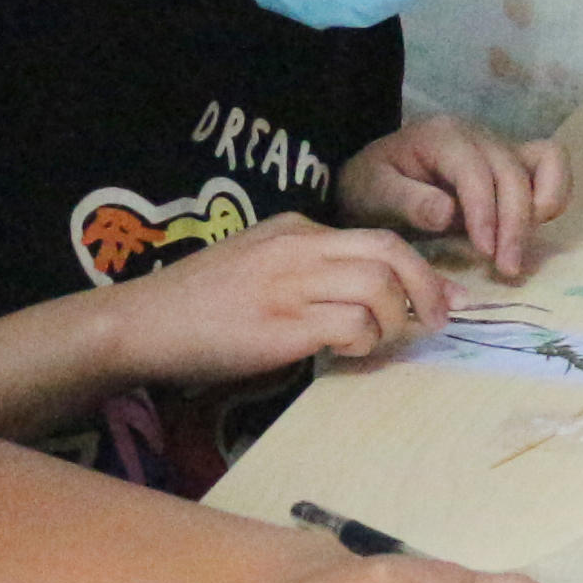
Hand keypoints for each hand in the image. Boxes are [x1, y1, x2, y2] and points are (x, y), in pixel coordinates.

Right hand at [103, 215, 448, 390]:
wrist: (139, 323)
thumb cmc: (196, 301)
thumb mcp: (255, 260)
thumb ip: (304, 264)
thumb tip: (362, 291)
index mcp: (294, 230)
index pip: (377, 239)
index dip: (420, 268)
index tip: (443, 295)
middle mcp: (298, 249)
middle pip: (390, 253)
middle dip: (428, 286)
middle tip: (442, 318)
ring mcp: (289, 286)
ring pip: (378, 288)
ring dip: (394, 320)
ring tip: (381, 341)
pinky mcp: (280, 326)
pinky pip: (349, 326)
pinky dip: (363, 341)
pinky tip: (349, 352)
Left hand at [340, 118, 569, 282]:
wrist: (373, 176)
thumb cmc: (371, 186)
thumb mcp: (372, 193)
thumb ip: (407, 201)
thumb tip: (448, 214)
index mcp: (442, 137)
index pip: (475, 171)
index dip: (485, 212)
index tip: (485, 253)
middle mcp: (478, 135)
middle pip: (513, 172)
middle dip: (515, 223)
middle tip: (506, 268)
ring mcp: (501, 145)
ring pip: (546, 162)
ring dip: (540, 208)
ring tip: (518, 249)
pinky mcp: (514, 161)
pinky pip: (552, 165)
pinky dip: (552, 195)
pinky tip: (532, 229)